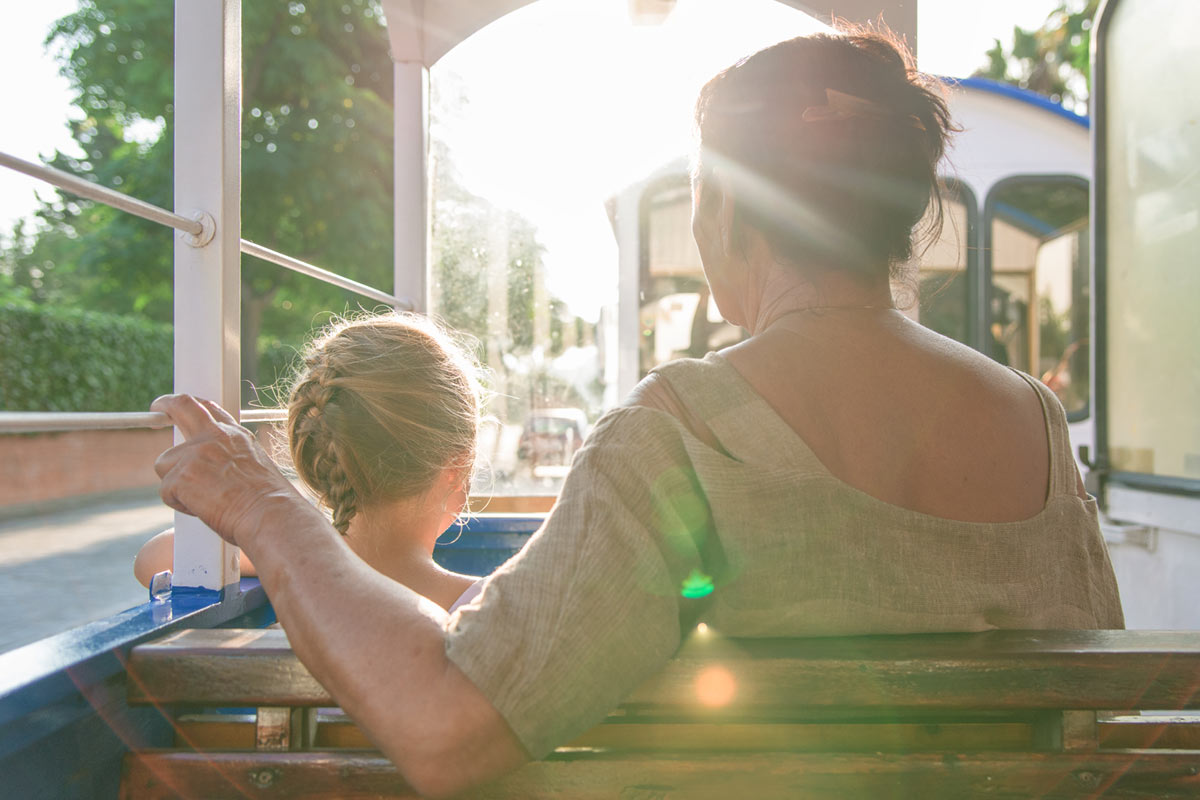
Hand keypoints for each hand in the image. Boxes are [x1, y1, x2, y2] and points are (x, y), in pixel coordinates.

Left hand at [152, 394, 307, 549]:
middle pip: (182, 406)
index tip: (183, 408)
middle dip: (165, 404)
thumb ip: (230, 458)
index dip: (195, 407)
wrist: (270, 515)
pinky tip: (204, 509)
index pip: (211, 410)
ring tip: (203, 499)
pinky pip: (166, 491)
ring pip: (164, 464)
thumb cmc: (269, 503)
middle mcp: (215, 437)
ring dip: (175, 482)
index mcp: (236, 435)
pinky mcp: (181, 476)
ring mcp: (196, 454)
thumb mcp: (257, 467)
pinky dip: (180, 504)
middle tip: (157, 409)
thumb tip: (215, 469)